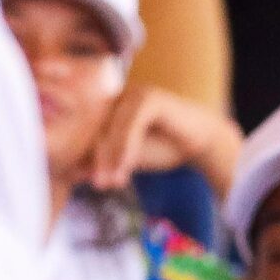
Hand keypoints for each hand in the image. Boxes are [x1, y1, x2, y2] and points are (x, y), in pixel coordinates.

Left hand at [86, 86, 242, 195]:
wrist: (205, 141)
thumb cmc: (166, 147)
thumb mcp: (129, 157)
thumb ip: (105, 161)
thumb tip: (73, 173)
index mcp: (107, 106)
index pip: (89, 132)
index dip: (85, 156)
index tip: (85, 181)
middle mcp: (116, 96)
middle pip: (97, 130)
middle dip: (97, 160)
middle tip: (98, 185)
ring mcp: (133, 94)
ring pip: (113, 129)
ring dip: (110, 158)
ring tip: (110, 183)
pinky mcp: (149, 98)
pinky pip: (131, 126)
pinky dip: (127, 149)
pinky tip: (126, 170)